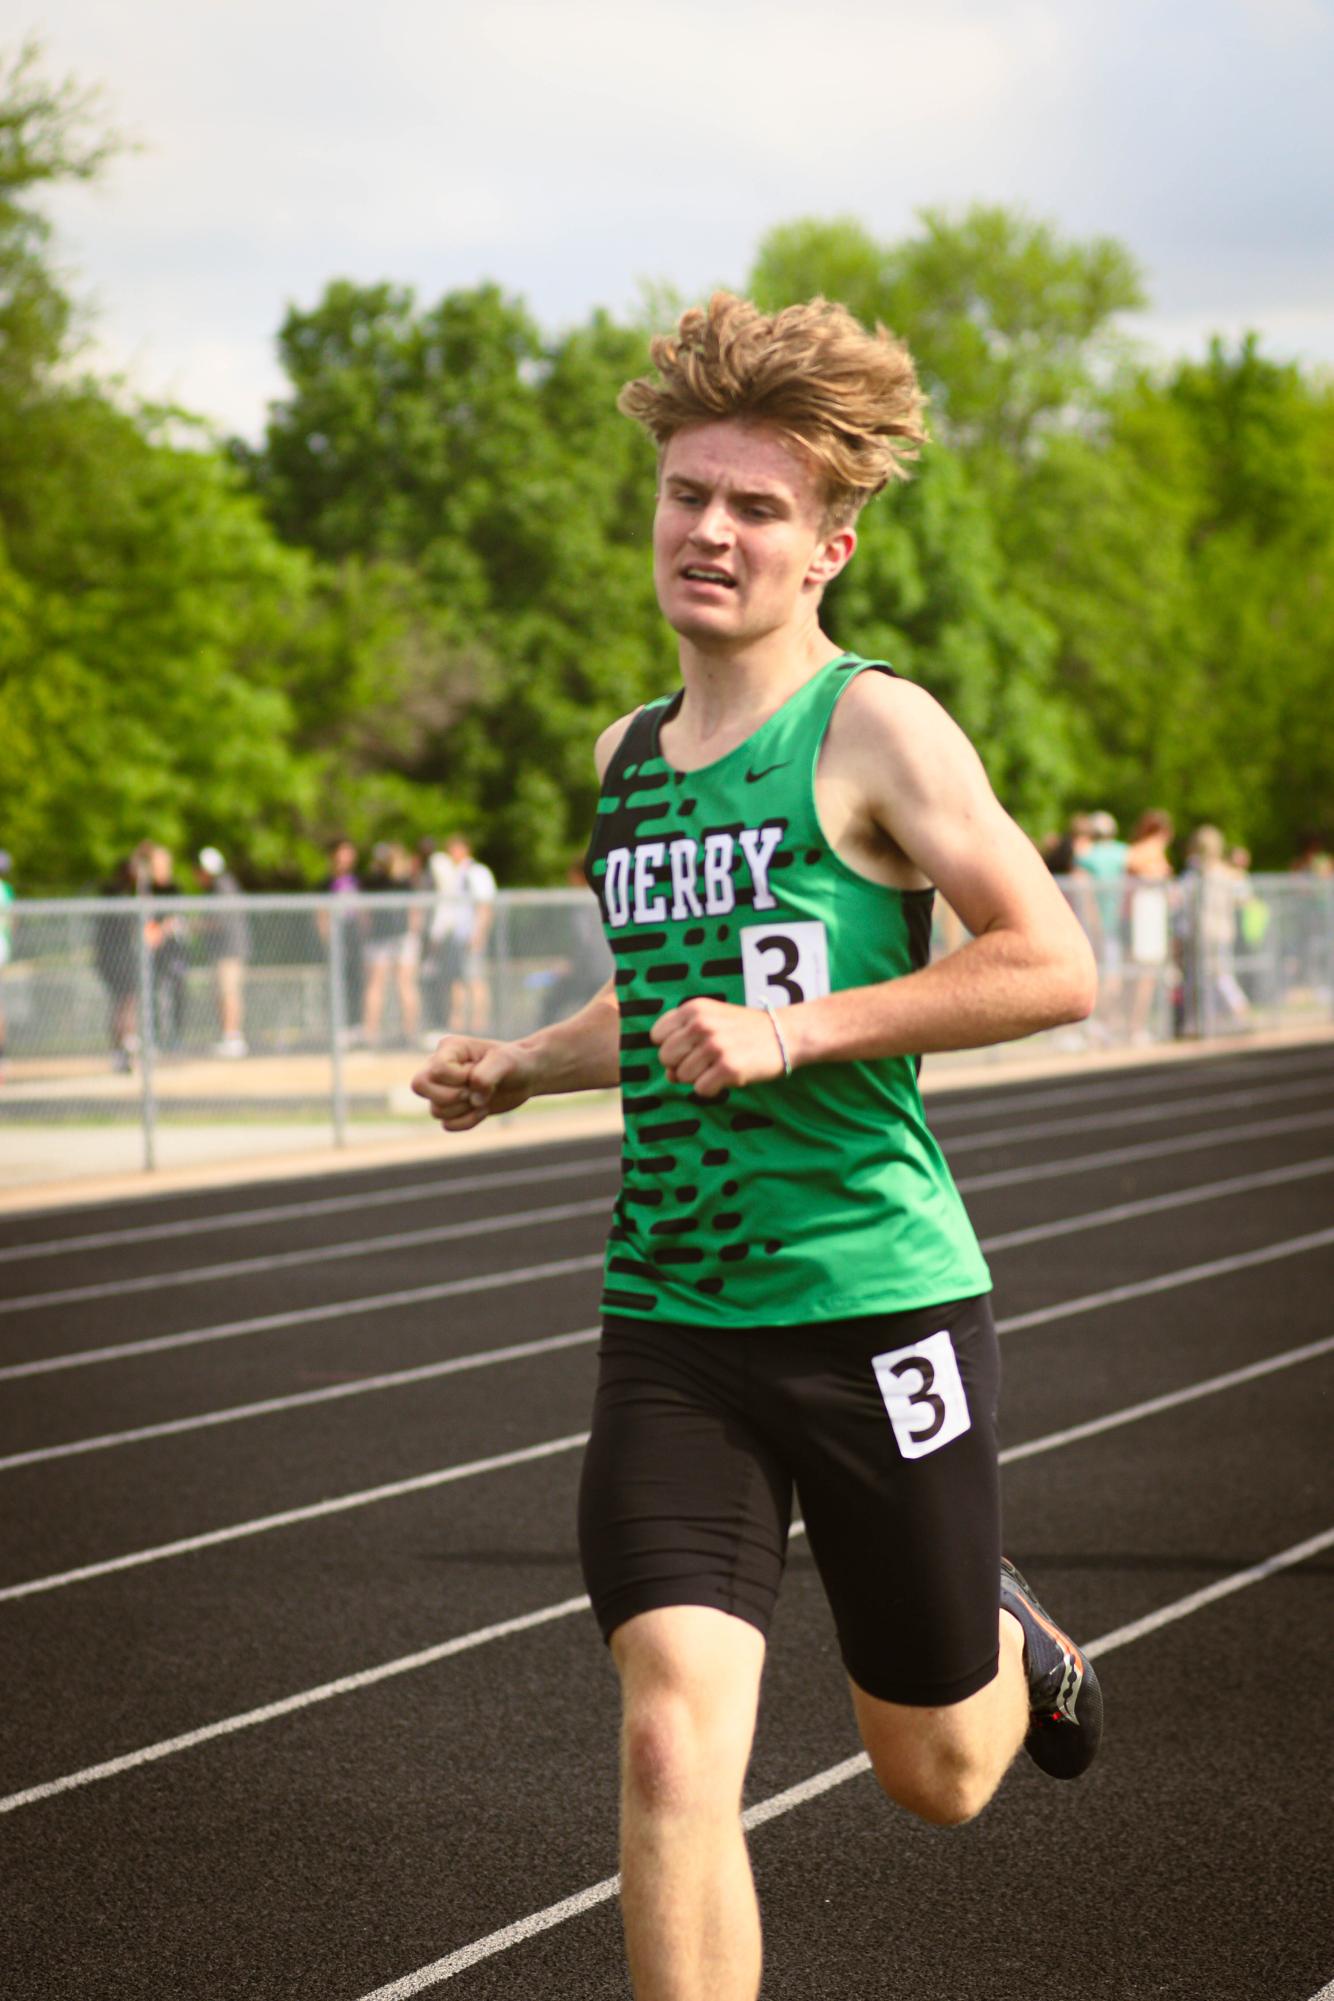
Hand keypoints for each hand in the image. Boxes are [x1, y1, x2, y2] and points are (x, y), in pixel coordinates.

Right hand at [411, 1035, 537, 1130]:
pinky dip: (466, 1122)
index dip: (457, 1078)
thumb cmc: (515, 1062)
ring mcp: (444, 1089)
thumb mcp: (505, 1062)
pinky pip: (447, 1125)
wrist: (526, 1076)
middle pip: (419, 1086)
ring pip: (435, 1110)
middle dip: (450, 1096)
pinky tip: (483, 1110)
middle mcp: (440, 1067)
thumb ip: (486, 1076)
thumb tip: (473, 1098)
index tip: (477, 1073)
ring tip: (484, 1099)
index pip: (436, 1069)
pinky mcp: (452, 1108)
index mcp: (449, 1048)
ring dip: (464, 1109)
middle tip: (472, 1091)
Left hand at [650, 998, 786, 1098]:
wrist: (786, 1033)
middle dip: (681, 1064)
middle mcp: (701, 1025)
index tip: (691, 1046)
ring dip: (698, 1077)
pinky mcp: (729, 1068)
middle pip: (665, 1058)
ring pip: (681, 1077)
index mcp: (694, 1009)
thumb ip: (683, 1042)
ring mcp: (715, 1046)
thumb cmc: (744, 1030)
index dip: (671, 1045)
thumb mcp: (711, 1021)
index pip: (656, 1036)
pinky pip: (700, 1090)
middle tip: (707, 1059)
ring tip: (720, 1066)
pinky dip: (712, 1089)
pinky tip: (728, 1076)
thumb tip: (669, 1076)